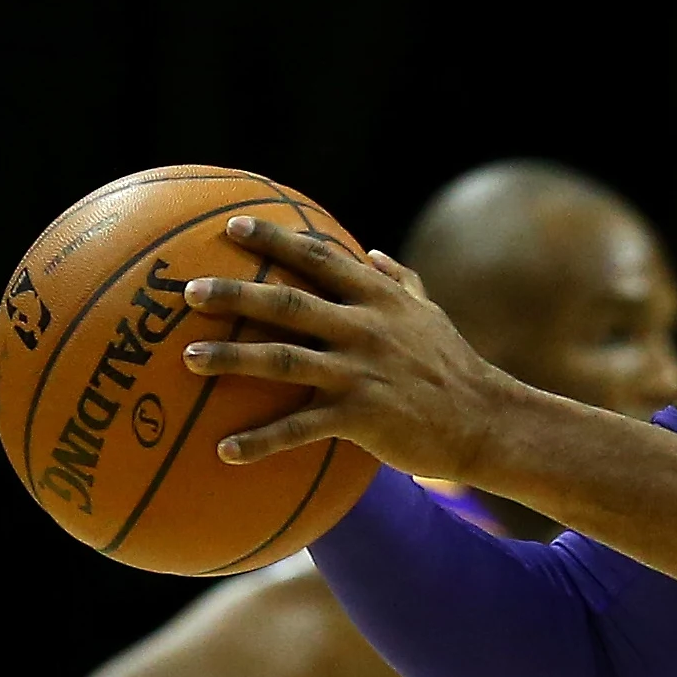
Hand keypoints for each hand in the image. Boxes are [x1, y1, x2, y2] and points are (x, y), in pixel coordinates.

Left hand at [179, 221, 524, 481]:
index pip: (321, 258)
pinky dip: (261, 440)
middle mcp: (365, 328)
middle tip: (189, 291)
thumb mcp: (430, 315)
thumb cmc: (455, 367)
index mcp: (380, 299)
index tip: (234, 226)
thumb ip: (400, 281)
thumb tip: (374, 252)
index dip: (276, 240)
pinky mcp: (362, 416)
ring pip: (284, 359)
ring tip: (188, 359)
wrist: (488, 422)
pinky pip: (300, 428)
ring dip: (232, 358)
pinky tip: (225, 450)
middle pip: (288, 302)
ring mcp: (362, 372)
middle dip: (236, 293)